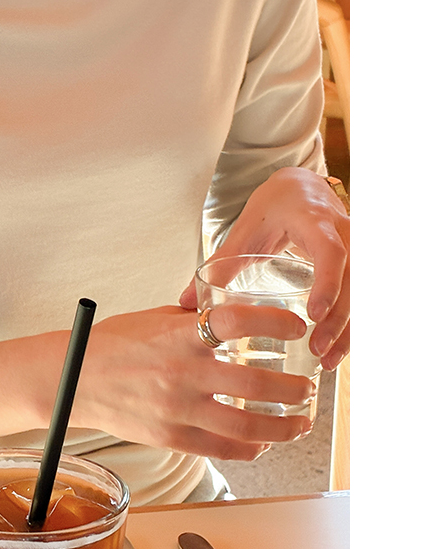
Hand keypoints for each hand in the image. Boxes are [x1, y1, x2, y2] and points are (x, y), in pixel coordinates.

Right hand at [71, 305, 314, 461]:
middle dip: (293, 389)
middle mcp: (180, 373)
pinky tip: (265, 441)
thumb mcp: (154, 320)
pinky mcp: (171, 437)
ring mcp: (176, 410)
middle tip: (308, 387)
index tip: (297, 326)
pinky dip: (252, 448)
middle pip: (254, 385)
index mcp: (177, 336)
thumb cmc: (112, 345)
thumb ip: (194, 321)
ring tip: (301, 421)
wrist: (72, 381)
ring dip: (284, 426)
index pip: (234, 323)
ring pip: (247, 427)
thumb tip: (235, 318)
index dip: (274, 323)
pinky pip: (223, 449)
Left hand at [179, 167, 348, 370]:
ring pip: (364, 292)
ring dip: (349, 328)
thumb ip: (220, 264)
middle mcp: (344, 233)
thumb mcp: (246, 230)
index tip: (313, 314)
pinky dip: (352, 324)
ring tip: (327, 361)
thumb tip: (185, 304)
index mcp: (315, 221)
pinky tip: (336, 352)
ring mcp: (359, 247)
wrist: (302, 187)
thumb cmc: (273, 208)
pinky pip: (363, 298)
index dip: (327, 283)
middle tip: (317, 349)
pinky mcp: (360, 264)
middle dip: (339, 317)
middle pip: (354, 279)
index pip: (331, 252)